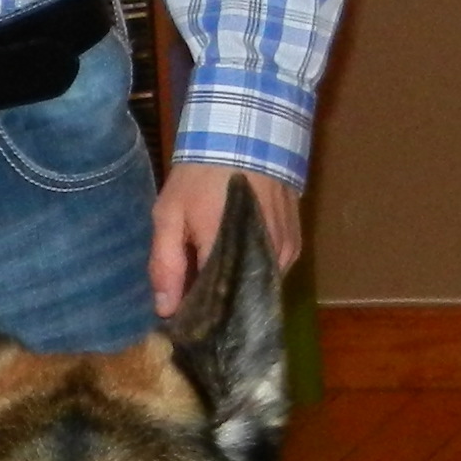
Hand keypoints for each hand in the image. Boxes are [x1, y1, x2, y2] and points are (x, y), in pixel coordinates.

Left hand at [150, 164, 300, 318]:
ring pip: (256, 288)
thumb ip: (165, 263)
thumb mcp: (170, 214)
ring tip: (216, 284)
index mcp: (226, 252)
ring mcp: (283, 253)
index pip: (213, 305)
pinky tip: (238, 267)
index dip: (196, 315)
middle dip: (217, 306)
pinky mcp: (294, 246)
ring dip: (237, 290)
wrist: (244, 138)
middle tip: (196, 303)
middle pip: (238, 301)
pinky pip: (272, 274)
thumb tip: (166, 311)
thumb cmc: (200, 176)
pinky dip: (254, 275)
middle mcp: (261, 259)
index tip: (182, 322)